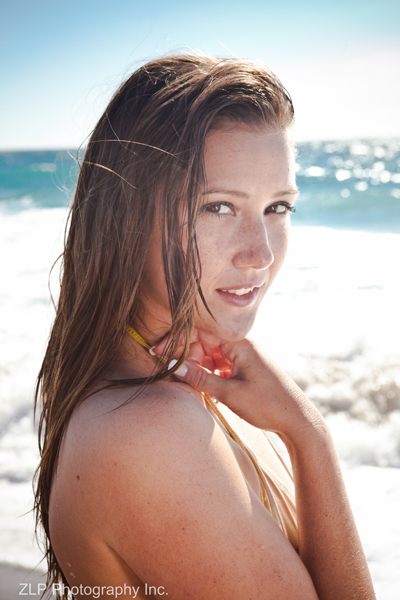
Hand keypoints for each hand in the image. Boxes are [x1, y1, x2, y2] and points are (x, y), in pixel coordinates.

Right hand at [154, 333, 323, 440]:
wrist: (299, 421)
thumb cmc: (269, 405)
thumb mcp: (231, 393)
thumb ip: (201, 378)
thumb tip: (175, 366)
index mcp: (240, 343)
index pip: (201, 332)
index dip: (178, 341)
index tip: (158, 352)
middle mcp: (242, 346)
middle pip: (204, 342)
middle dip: (185, 356)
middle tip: (169, 373)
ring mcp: (244, 358)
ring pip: (210, 355)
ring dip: (196, 366)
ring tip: (182, 381)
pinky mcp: (246, 370)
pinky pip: (220, 366)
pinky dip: (207, 374)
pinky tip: (200, 386)